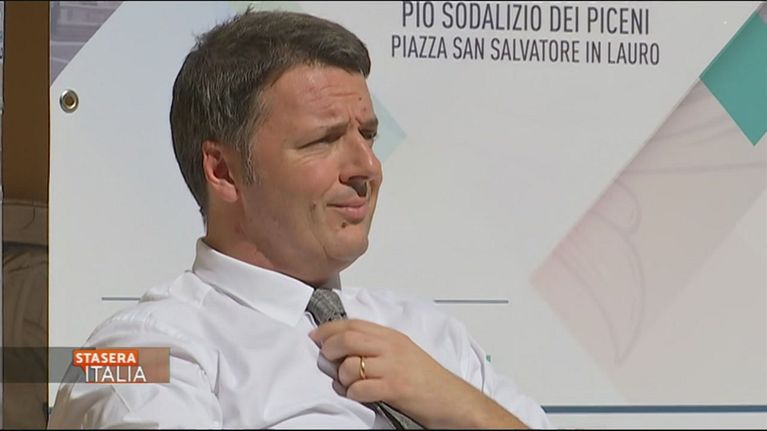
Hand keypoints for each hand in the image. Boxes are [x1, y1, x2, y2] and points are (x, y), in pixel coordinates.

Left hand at [309, 319, 527, 428]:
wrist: (452, 399)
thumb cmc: (427, 379)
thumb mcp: (403, 352)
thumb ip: (378, 345)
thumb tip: (345, 345)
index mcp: (392, 336)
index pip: (354, 324)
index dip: (330, 328)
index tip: (316, 335)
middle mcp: (391, 347)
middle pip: (347, 339)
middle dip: (329, 349)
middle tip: (326, 359)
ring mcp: (392, 367)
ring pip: (350, 366)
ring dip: (342, 377)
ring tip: (349, 383)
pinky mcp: (394, 388)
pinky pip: (359, 388)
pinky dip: (353, 393)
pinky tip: (360, 395)